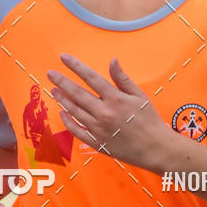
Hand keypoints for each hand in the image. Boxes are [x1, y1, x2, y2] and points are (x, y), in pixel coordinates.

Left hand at [47, 54, 168, 169]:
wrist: (156, 149)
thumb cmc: (150, 120)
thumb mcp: (140, 96)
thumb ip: (123, 78)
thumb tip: (112, 60)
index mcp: (116, 99)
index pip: (91, 77)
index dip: (75, 66)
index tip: (63, 57)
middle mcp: (104, 113)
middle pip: (77, 93)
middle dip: (62, 81)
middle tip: (50, 73)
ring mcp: (99, 129)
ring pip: (74, 111)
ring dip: (62, 99)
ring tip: (53, 90)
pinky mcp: (97, 143)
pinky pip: (77, 131)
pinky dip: (68, 121)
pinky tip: (62, 112)